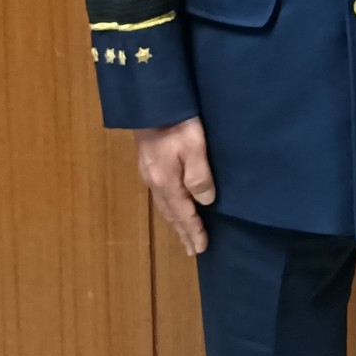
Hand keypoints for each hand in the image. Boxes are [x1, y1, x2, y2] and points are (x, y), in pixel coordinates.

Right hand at [134, 117, 214, 254]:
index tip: (200, 248)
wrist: (152, 104)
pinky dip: (170, 208)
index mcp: (167, 183)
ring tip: (184, 235)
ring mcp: (150, 174)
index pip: (183, 214)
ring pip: (165, 206)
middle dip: (183, 232)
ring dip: (176, 222)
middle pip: (172, 214)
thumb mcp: (194, 148)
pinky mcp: (150, 165)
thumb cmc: (177, 125)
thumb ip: (200, 176)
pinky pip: (162, 196)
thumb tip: (206, 202)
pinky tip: (173, 207)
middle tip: (191, 250)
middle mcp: (155, 183)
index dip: (193, 231)